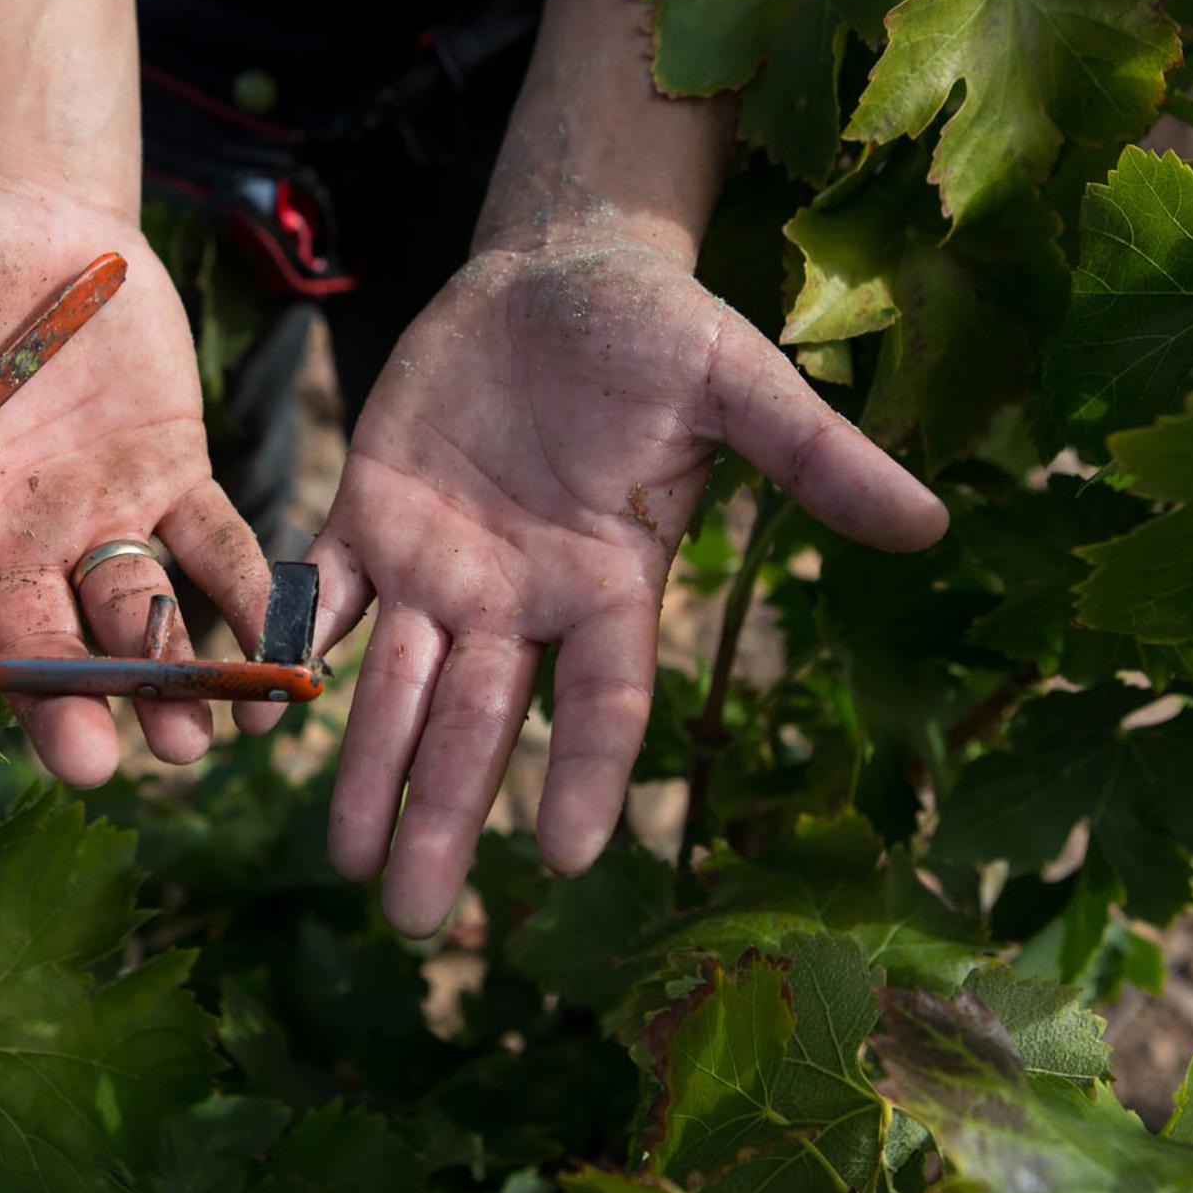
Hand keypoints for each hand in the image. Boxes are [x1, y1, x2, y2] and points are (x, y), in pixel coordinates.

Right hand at [0, 173, 279, 794]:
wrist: (31, 211)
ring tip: (193, 743)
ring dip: (162, 680)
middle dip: (58, 708)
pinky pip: (217, 547)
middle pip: (31, 649)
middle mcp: (8, 545)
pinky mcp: (174, 478)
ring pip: (128, 618)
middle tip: (87, 762)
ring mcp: (95, 518)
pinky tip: (285, 652)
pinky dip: (251, 594)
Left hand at [306, 240, 947, 935]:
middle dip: (445, 815)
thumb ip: (813, 457)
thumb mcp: (741, 384)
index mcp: (611, 584)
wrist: (560, 273)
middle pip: (482, 726)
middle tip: (413, 919)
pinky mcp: (372, 514)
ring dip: (366, 768)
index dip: (586, 774)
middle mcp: (521, 600)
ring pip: (397, 686)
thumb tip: (930, 525)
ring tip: (341, 857)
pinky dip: (294, 641)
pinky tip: (263, 701)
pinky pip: (327, 590)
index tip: (561, 858)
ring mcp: (442, 564)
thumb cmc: (660, 332)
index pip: (603, 702)